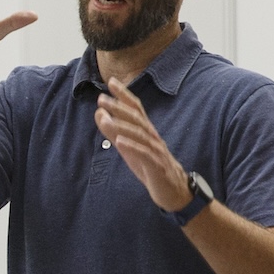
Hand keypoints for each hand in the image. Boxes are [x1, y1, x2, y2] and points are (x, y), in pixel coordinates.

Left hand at [94, 79, 190, 211]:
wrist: (174, 191)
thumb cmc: (150, 166)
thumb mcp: (129, 148)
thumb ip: (115, 132)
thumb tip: (99, 114)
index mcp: (146, 132)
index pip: (136, 108)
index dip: (125, 95)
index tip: (111, 82)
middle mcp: (152, 137)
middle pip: (136, 118)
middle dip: (119, 107)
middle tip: (102, 98)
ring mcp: (156, 151)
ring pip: (139, 134)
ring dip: (122, 125)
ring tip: (106, 119)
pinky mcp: (157, 166)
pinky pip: (145, 155)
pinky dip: (132, 147)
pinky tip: (119, 142)